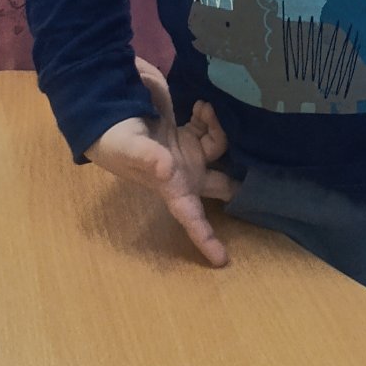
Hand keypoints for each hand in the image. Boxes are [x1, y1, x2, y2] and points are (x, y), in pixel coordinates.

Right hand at [86, 61, 236, 265]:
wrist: (105, 113)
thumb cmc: (113, 140)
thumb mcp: (126, 149)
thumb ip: (147, 157)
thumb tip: (167, 168)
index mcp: (171, 187)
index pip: (190, 218)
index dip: (206, 239)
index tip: (222, 260)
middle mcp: (184, 174)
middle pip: (221, 185)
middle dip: (239, 181)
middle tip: (260, 172)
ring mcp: (187, 152)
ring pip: (219, 148)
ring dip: (219, 129)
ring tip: (205, 108)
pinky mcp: (186, 132)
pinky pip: (209, 127)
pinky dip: (208, 116)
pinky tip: (199, 105)